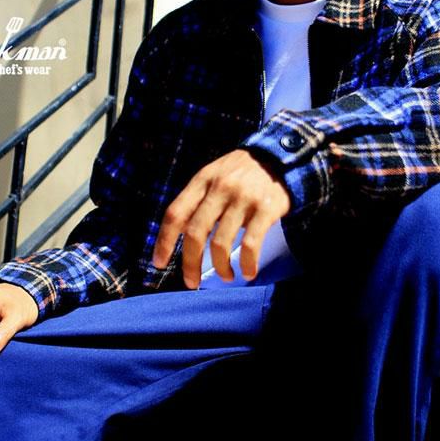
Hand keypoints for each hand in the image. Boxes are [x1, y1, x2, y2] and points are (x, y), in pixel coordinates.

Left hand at [152, 149, 290, 288]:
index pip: (175, 213)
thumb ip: (197, 201)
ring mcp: (243, 199)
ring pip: (221, 243)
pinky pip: (251, 244)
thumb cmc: (241, 173)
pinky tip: (248, 273)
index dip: (164, 241)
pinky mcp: (265, 209)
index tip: (159, 263)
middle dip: (190, 263)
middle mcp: (220, 188)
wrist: (280, 157)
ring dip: (220, 267)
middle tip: (191, 282)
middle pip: (195, 233)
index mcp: (202, 180)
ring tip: (226, 277)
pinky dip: (248, 263)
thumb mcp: (214, 176)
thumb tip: (178, 237)